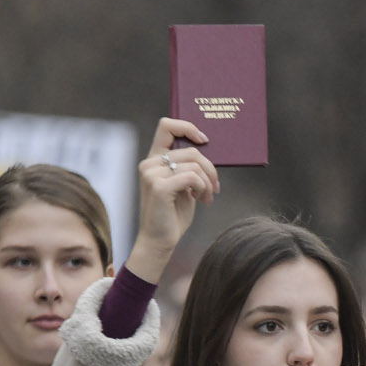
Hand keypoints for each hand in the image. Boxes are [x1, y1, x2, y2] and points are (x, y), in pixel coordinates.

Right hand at [123, 119, 218, 282]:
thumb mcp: (183, 185)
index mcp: (154, 159)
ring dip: (208, 182)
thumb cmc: (173, 214)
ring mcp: (151, 173)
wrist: (160, 240)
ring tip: (208, 197)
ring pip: (194, 164)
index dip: (187, 126)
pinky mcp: (158, 186)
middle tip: (216, 186)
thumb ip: (189, 167)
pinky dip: (203, 188)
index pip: (166, 126)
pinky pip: (192, 177)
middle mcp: (149, 163)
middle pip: (191, 150)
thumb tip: (209, 151)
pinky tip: (202, 200)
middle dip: (210, 168)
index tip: (205, 140)